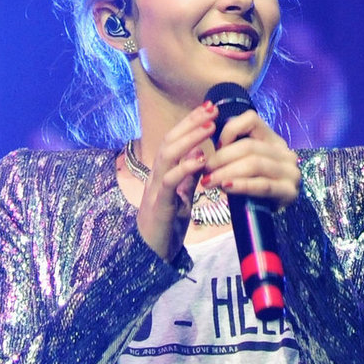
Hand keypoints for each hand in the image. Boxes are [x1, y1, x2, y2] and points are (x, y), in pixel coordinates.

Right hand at [134, 106, 215, 259]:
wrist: (152, 255)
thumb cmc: (167, 225)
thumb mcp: (183, 196)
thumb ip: (189, 176)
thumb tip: (202, 154)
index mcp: (162, 173)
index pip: (174, 140)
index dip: (190, 122)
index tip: (209, 107)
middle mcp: (155, 175)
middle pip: (169, 140)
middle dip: (190, 122)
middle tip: (211, 107)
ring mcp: (155, 188)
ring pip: (167, 155)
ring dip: (189, 139)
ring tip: (209, 127)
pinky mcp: (159, 204)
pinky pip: (169, 181)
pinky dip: (185, 167)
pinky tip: (201, 158)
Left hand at [203, 108, 299, 207]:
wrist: (265, 215)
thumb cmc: (249, 185)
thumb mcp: (241, 163)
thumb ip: (230, 150)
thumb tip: (205, 147)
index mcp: (272, 139)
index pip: (252, 119)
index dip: (229, 130)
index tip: (215, 146)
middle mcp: (285, 152)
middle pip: (249, 146)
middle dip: (222, 157)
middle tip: (205, 169)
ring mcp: (290, 172)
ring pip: (254, 164)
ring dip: (227, 172)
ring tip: (209, 181)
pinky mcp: (289, 191)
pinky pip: (262, 185)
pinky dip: (242, 185)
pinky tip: (227, 187)